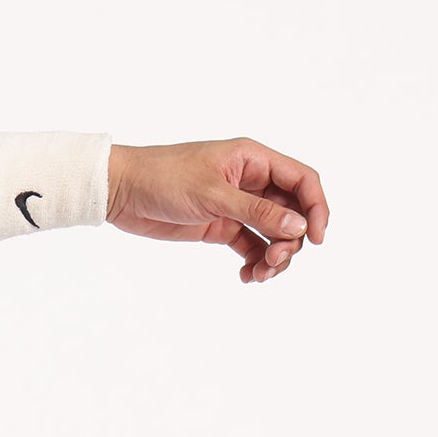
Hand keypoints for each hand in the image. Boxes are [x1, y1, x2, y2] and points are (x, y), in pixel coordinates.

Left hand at [107, 138, 328, 284]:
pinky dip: (254, 261)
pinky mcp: (220, 225)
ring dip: (274, 256)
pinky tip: (247, 277)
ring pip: (272, 232)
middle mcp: (250, 180)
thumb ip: (256, 211)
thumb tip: (297, 226)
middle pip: (291, 212)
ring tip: (260, 274)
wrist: (122, 191)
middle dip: (290, 240)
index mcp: (253, 159)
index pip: (301, 181)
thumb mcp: (213, 195)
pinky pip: (250, 245)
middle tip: (274, 262)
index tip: (316, 239)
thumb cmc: (163, 178)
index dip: (316, 208)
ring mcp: (236, 205)